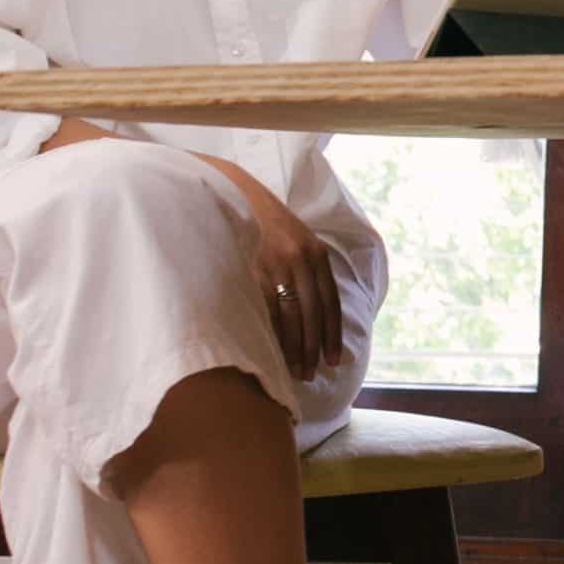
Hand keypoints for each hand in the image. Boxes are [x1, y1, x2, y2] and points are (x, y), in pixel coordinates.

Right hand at [205, 156, 345, 380]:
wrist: (229, 191)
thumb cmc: (263, 221)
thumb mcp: (294, 237)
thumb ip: (306, 268)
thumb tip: (315, 311)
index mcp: (315, 251)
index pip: (330, 301)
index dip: (332, 333)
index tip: (334, 359)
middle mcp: (300, 257)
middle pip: (313, 312)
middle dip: (314, 346)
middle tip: (313, 373)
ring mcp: (273, 263)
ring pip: (290, 314)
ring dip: (294, 346)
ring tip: (295, 370)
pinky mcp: (248, 268)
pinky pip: (263, 308)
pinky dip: (268, 332)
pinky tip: (269, 350)